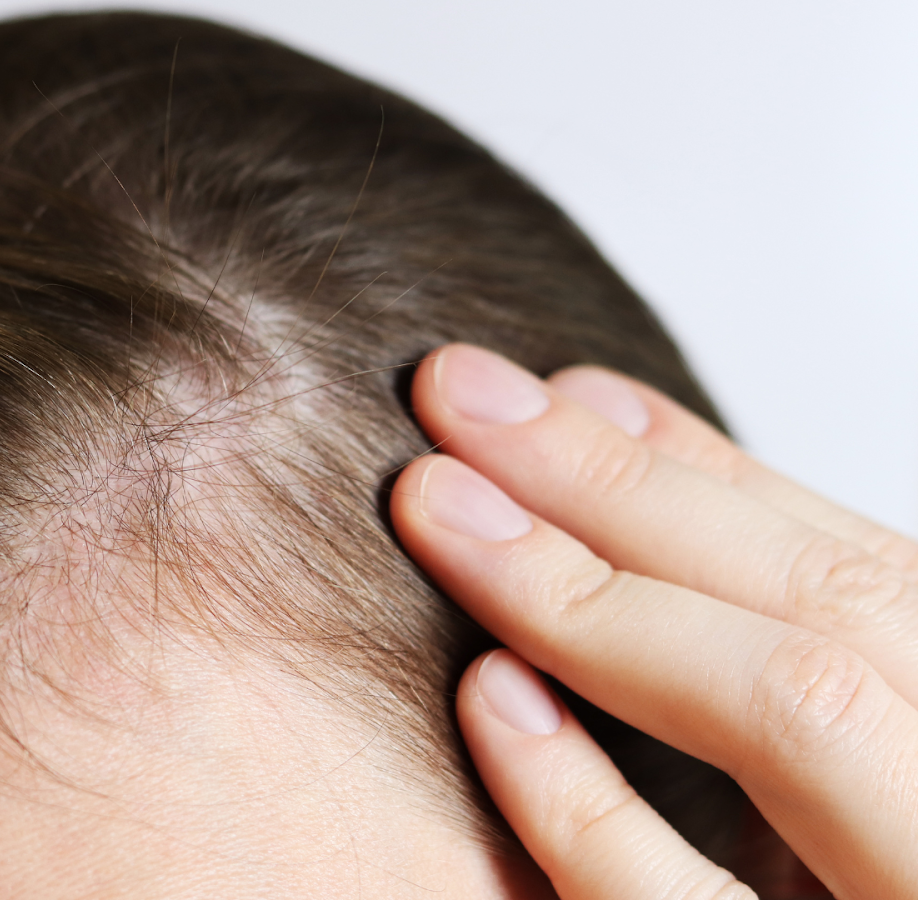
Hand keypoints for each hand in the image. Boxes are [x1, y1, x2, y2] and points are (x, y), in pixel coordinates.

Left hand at [390, 344, 916, 898]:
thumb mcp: (851, 778)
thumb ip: (767, 646)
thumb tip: (616, 449)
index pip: (861, 575)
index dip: (703, 473)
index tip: (560, 391)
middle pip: (817, 604)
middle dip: (621, 487)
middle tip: (453, 398)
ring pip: (788, 711)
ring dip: (595, 591)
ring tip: (438, 506)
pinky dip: (587, 799)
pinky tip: (487, 700)